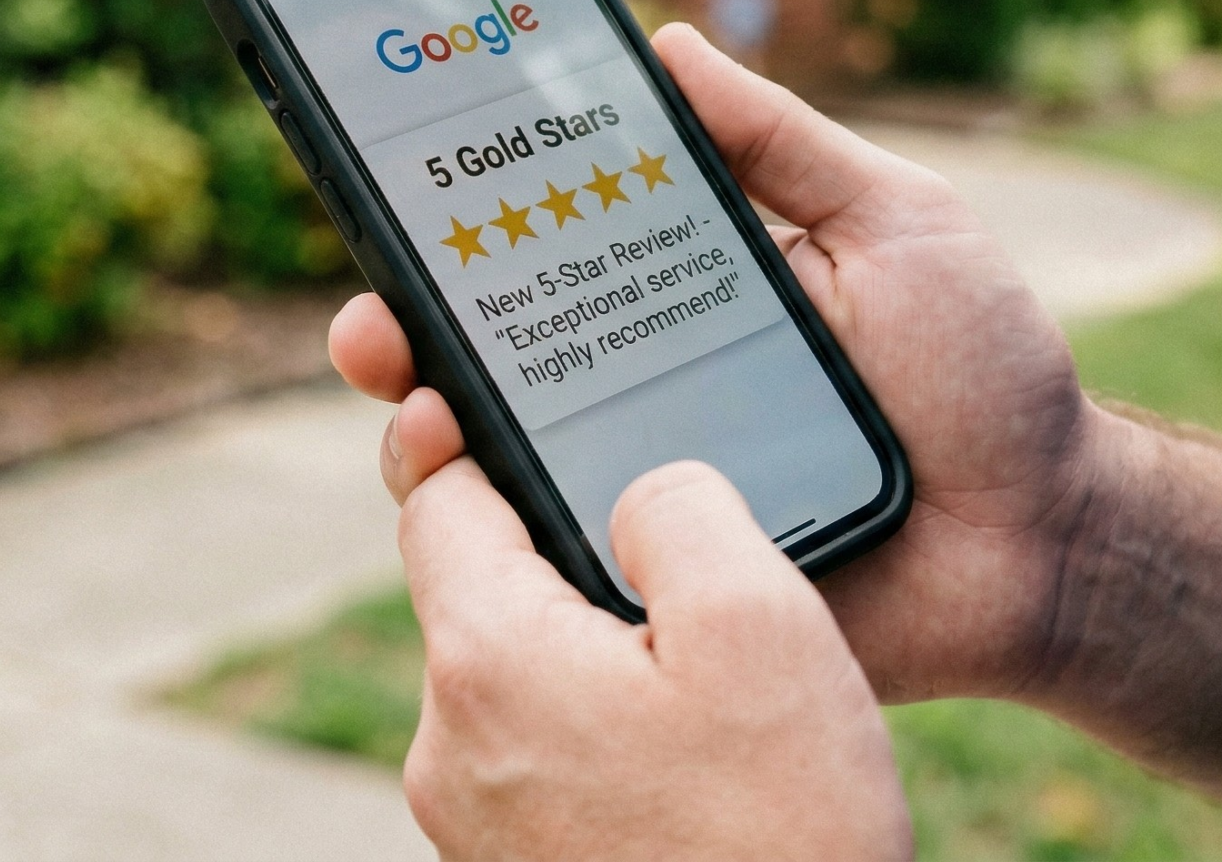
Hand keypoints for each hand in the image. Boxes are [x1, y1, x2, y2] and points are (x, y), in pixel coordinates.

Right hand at [335, 21, 1100, 702]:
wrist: (1053, 538)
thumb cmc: (985, 372)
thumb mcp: (894, 223)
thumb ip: (784, 144)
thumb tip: (669, 43)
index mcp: (683, 302)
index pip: (544, 258)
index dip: (460, 230)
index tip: (395, 188)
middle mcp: (645, 397)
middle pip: (488, 368)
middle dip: (404, 338)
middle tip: (375, 322)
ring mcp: (648, 500)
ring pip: (499, 478)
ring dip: (431, 440)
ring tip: (419, 410)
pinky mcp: (668, 594)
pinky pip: (564, 584)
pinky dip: (507, 554)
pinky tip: (479, 520)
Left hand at [397, 455, 910, 861]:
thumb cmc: (785, 838)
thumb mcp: (764, 626)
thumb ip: (683, 508)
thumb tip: (640, 484)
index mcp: (486, 656)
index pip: (437, 491)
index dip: (483, 432)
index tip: (529, 403)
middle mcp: (446, 744)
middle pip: (474, 584)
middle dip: (556, 548)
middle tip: (662, 543)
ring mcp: (471, 823)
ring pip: (511, 674)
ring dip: (584, 646)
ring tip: (697, 667)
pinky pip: (537, 756)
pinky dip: (594, 728)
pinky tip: (686, 751)